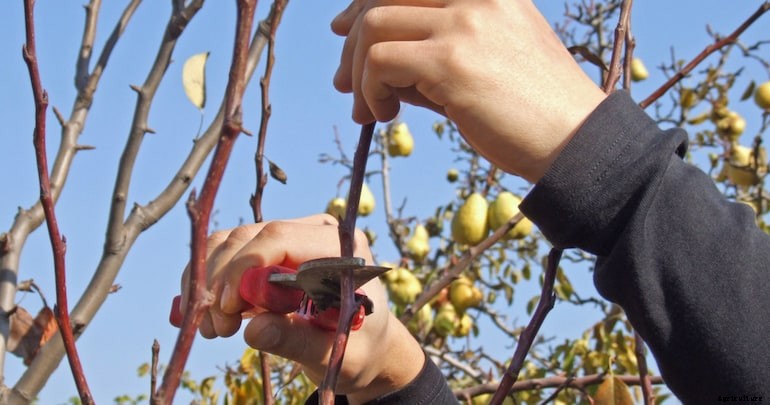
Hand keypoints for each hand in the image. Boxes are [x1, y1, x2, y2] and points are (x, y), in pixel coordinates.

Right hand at [179, 214, 423, 402]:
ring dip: (209, 283)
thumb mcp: (336, 353)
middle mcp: (313, 232)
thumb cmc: (359, 348)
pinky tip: (208, 317)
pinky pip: (226, 255)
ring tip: (214, 329)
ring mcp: (289, 238)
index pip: (280, 237)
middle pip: (248, 237)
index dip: (245, 267)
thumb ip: (298, 341)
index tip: (228, 308)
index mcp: (341, 247)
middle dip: (222, 281)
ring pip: (230, 243)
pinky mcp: (269, 252)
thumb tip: (254, 331)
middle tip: (218, 328)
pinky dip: (208, 283)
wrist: (364, 346)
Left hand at [332, 0, 606, 182]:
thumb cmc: (531, 113)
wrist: (575, 144)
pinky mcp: (452, 61)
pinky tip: (385, 115)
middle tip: (343, 82)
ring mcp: (465, 23)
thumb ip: (433, 52)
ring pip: (373, 25)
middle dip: (351, 38)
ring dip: (357, 72)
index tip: (345, 28)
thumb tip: (370, 61)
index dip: (366, 0)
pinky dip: (369, 90)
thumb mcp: (483, 64)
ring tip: (368, 110)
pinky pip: (380, 61)